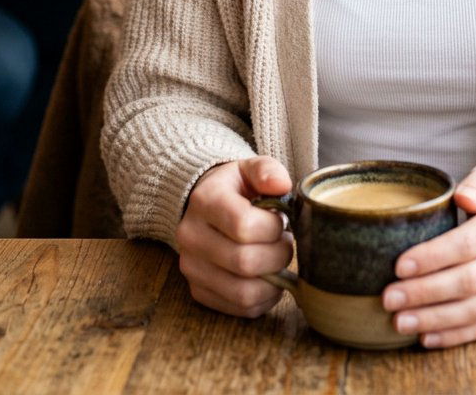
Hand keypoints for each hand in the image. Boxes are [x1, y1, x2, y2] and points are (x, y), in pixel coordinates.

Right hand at [176, 156, 293, 317]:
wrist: (203, 206)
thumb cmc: (235, 188)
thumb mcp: (249, 168)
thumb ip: (267, 170)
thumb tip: (282, 185)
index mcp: (205, 200)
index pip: (243, 225)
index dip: (272, 228)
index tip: (280, 221)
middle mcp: (191, 236)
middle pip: (244, 262)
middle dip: (278, 255)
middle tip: (284, 243)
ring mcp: (191, 267)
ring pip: (243, 292)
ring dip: (273, 281)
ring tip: (277, 261)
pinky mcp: (198, 291)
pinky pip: (239, 308)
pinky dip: (263, 299)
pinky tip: (268, 278)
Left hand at [382, 163, 475, 348]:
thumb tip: (463, 197)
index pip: (469, 243)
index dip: (433, 257)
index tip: (400, 265)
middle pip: (469, 281)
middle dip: (425, 292)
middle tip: (389, 298)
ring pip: (475, 310)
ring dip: (435, 319)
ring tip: (400, 321)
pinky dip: (454, 336)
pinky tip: (425, 337)